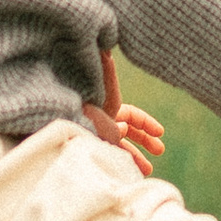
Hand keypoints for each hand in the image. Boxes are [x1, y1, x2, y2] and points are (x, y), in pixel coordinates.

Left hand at [82, 50, 167, 169]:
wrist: (59, 127)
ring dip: (135, 158)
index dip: (147, 123)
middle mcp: (101, 123)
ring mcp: (95, 138)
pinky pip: (108, 159)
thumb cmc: (82, 107)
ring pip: (119, 148)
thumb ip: (107, 66)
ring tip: (147, 171)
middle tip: (160, 151)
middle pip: (128, 132)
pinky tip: (129, 174)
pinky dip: (121, 165)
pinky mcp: (89, 152)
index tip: (161, 133)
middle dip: (145, 141)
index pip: (131, 115)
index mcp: (106, 109)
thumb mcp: (100, 86)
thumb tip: (108, 46)